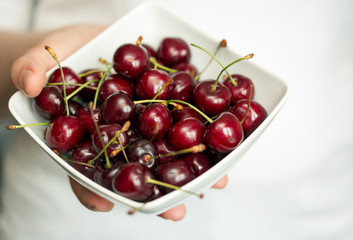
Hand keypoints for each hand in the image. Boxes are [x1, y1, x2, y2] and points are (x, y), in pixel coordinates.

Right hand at [11, 24, 228, 220]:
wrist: (87, 43)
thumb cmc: (60, 58)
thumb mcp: (38, 61)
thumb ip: (29, 71)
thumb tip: (30, 85)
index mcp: (90, 137)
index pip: (90, 168)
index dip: (98, 187)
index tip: (111, 205)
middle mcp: (123, 133)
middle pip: (138, 164)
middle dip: (158, 188)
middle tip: (175, 210)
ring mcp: (147, 118)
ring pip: (168, 144)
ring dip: (192, 162)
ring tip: (217, 180)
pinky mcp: (167, 97)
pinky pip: (186, 111)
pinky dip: (205, 122)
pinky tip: (222, 133)